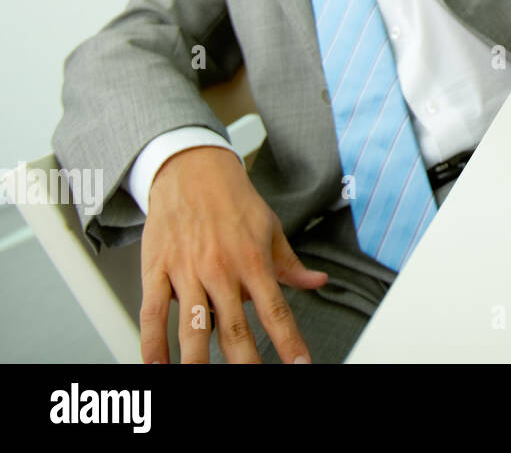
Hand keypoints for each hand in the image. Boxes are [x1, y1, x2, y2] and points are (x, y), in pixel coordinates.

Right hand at [139, 145, 328, 362]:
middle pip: (234, 327)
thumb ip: (290, 264)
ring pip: (193, 326)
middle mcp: (221, 270)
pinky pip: (153, 312)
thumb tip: (317, 281)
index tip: (299, 364)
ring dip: (197, 360)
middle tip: (251, 379)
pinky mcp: (157, 270)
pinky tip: (157, 364)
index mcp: (253, 261)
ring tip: (200, 381)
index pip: (276, 310)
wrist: (192, 169)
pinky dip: (152, 342)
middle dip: (245, 362)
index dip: (289, 341)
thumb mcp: (271, 228)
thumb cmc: (233, 199)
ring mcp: (187, 272)